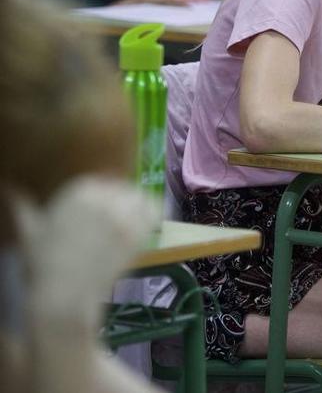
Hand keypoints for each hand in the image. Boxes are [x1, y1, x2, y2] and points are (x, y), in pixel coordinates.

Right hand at [15, 177, 157, 327]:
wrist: (64, 295)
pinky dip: (152, 215)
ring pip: (140, 197)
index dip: (104, 193)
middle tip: (114, 218)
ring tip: (130, 220)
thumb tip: (9, 188)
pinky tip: (145, 224)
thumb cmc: (43, 265)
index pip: (102, 180)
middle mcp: (104, 197)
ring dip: (137, 206)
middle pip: (122, 188)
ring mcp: (123, 215)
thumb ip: (21, 206)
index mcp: (78, 190)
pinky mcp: (138, 233)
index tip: (101, 208)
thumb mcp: (29, 231)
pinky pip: (154, 212)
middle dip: (119, 200)